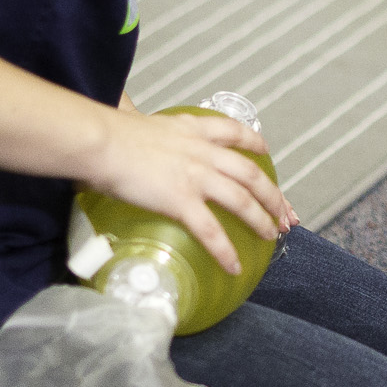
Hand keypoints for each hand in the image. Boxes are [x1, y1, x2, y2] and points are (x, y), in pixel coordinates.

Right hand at [83, 108, 295, 274]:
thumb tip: (124, 120)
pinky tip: (234, 266)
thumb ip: (139, 125)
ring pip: (242, 201)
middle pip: (251, 173)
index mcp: (192, 129)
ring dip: (261, 220)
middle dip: (273, 194)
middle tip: (284, 212)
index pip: (234, 131)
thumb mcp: (136, 120)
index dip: (255, 142)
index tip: (265, 151)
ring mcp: (197, 177)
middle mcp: (203, 151)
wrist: (102, 141)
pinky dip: (226, 251)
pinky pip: (211, 232)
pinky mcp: (182, 201)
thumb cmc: (109, 132)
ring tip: (272, 236)